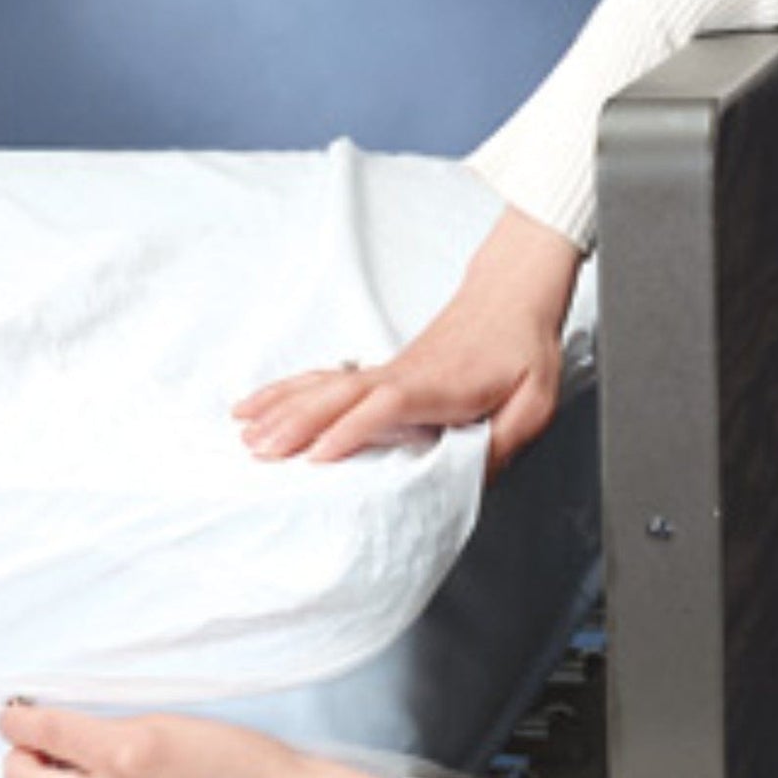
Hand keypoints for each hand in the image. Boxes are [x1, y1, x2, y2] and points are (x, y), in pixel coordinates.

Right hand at [234, 205, 582, 476]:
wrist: (511, 299)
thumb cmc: (521, 350)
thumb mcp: (533, 402)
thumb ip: (504, 441)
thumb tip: (472, 478)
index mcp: (436, 386)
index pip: (385, 406)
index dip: (350, 430)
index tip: (317, 456)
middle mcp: (400, 376)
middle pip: (338, 395)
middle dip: (296, 423)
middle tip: (260, 452)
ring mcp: (384, 371)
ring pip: (322, 385)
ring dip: (281, 407)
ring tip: (244, 431)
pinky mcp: (379, 372)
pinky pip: (322, 379)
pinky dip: (286, 390)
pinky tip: (260, 403)